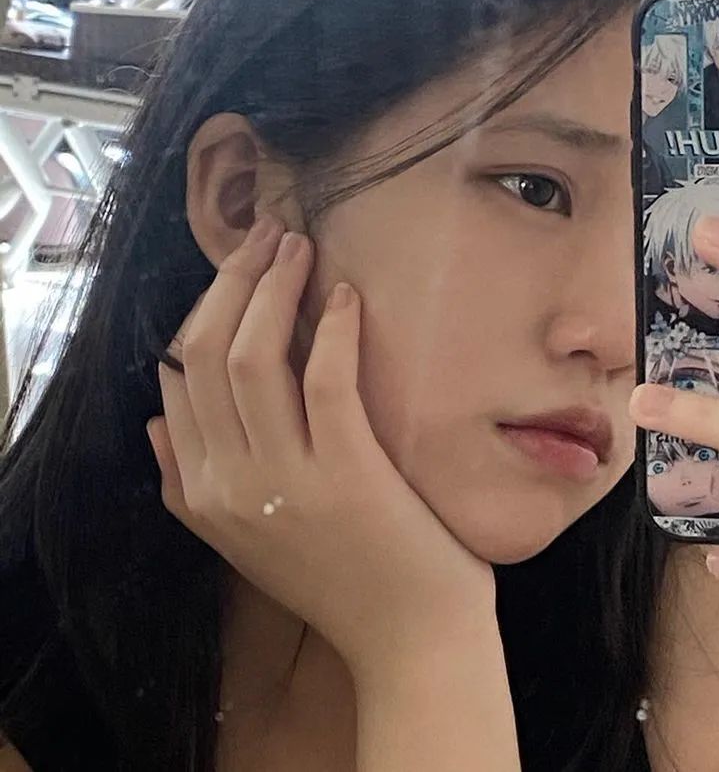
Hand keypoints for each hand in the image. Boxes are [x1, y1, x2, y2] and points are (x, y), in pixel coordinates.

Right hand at [146, 216, 497, 682]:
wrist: (409, 638)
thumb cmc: (338, 576)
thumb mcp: (242, 538)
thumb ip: (188, 483)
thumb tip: (153, 420)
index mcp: (203, 494)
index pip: (178, 376)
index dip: (206, 307)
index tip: (239, 265)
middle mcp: (231, 485)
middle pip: (207, 354)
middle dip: (233, 281)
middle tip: (269, 235)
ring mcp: (287, 481)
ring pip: (254, 358)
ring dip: (274, 289)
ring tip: (300, 248)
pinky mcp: (349, 473)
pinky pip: (326, 380)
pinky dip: (333, 328)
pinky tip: (347, 295)